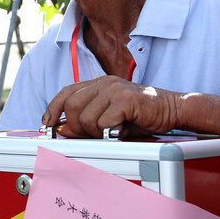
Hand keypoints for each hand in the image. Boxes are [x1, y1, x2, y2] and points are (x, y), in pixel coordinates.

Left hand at [43, 76, 181, 138]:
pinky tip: (122, 130)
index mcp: (98, 84)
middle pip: (72, 106)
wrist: (172, 109)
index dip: (53, 108)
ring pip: (86, 117)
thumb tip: (62, 129)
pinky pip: (104, 122)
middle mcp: (105, 83)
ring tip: (112, 132)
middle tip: (92, 135)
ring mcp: (115, 89)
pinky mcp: (126, 100)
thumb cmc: (141, 115)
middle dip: (76, 126)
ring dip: (95, 132)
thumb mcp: (109, 117)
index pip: (66, 92)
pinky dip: (110, 132)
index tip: (47, 124)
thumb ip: (86, 120)